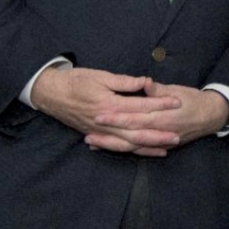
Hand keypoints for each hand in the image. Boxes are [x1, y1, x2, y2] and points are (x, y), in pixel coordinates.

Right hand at [32, 67, 181, 155]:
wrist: (50, 93)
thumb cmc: (76, 81)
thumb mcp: (100, 76)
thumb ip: (124, 82)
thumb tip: (145, 82)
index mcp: (109, 104)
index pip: (140, 106)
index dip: (160, 104)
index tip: (178, 102)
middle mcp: (106, 122)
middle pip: (137, 131)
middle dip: (158, 134)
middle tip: (178, 136)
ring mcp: (101, 131)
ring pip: (128, 143)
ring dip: (148, 146)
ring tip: (167, 148)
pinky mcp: (97, 135)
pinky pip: (117, 147)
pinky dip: (132, 150)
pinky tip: (146, 152)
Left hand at [89, 83, 228, 155]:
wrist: (211, 116)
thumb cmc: (193, 99)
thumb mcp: (177, 90)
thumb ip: (158, 90)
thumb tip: (144, 83)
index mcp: (162, 115)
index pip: (134, 117)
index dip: (116, 117)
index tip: (98, 114)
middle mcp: (159, 131)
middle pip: (129, 135)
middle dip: (108, 135)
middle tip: (87, 133)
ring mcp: (159, 141)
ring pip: (132, 146)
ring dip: (112, 145)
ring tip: (92, 143)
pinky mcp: (160, 145)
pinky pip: (139, 151)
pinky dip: (124, 150)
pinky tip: (109, 148)